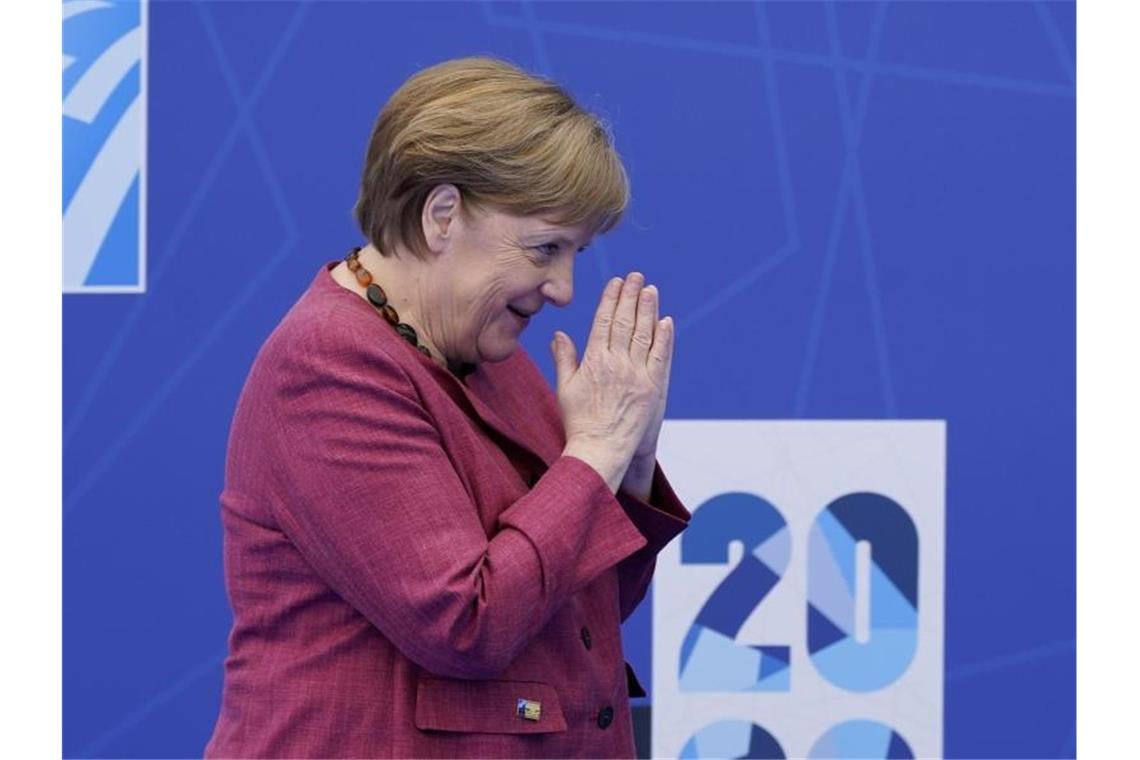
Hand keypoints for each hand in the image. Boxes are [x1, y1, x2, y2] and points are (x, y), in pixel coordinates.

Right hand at [551, 273, 674, 492]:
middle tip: (636, 276)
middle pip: (625, 321)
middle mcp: (616, 363)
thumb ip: (564, 358)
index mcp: (594, 360)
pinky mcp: (653, 387)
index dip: (611, 299)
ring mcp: (637, 374)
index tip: (616, 282)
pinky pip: (660, 356)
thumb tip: (558, 334)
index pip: (604, 321)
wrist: (600, 449)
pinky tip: (666, 321)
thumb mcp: (564, 387)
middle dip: (630, 296)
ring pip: (644, 334)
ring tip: (651, 289)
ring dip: (648, 309)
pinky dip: (664, 337)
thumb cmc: (579, 421)